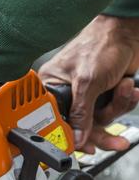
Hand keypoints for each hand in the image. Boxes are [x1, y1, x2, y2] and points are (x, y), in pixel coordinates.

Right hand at [39, 15, 138, 152]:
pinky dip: (125, 101)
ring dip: (117, 107)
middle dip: (102, 132)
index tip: (83, 148)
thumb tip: (76, 138)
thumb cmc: (100, 44)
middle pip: (79, 127)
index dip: (69, 137)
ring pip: (100, 120)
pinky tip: (128, 86)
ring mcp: (86, 96)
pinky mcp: (103, 95)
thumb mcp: (87, 82)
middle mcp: (67, 94)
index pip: (55, 122)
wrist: (128, 31)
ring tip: (124, 89)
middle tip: (114, 142)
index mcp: (51, 88)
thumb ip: (81, 113)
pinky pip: (113, 111)